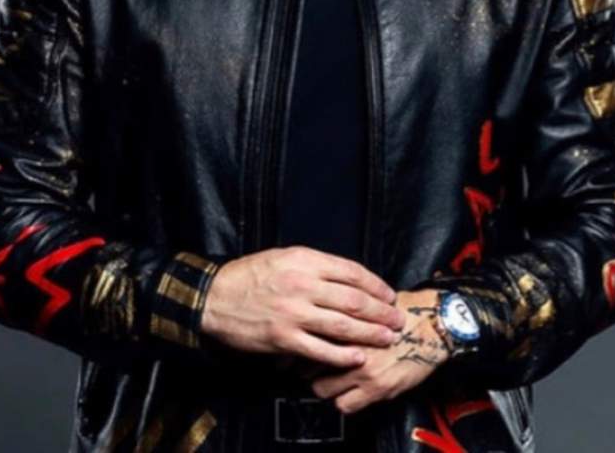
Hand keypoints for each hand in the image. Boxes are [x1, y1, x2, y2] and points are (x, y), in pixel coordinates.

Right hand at [199, 246, 406, 370]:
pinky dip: (342, 355)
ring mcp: (294, 313)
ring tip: (388, 338)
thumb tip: (348, 278)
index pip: (351, 272)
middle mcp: (302, 284)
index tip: (389, 294)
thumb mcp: (284, 257)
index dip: (375, 285)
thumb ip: (315, 266)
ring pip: (342, 325)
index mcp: (304, 260)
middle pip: (353, 299)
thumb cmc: (251, 275)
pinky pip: (320, 350)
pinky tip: (358, 357)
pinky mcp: (284, 339)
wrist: (216, 297)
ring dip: (370, 333)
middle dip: (381, 311)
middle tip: (398, 319)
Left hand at [308, 288, 449, 413]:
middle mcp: (350, 345)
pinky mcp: (377, 388)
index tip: (299, 348)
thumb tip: (320, 319)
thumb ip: (344, 314)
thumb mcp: (368, 305)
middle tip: (311, 368)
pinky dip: (344, 401)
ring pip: (322, 389)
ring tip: (329, 381)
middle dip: (307, 368)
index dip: (299, 345)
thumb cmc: (402, 312)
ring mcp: (362, 369)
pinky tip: (349, 392)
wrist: (431, 326)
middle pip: (308, 365)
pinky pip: (345, 406)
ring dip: (324, 386)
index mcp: (346, 320)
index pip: (308, 337)